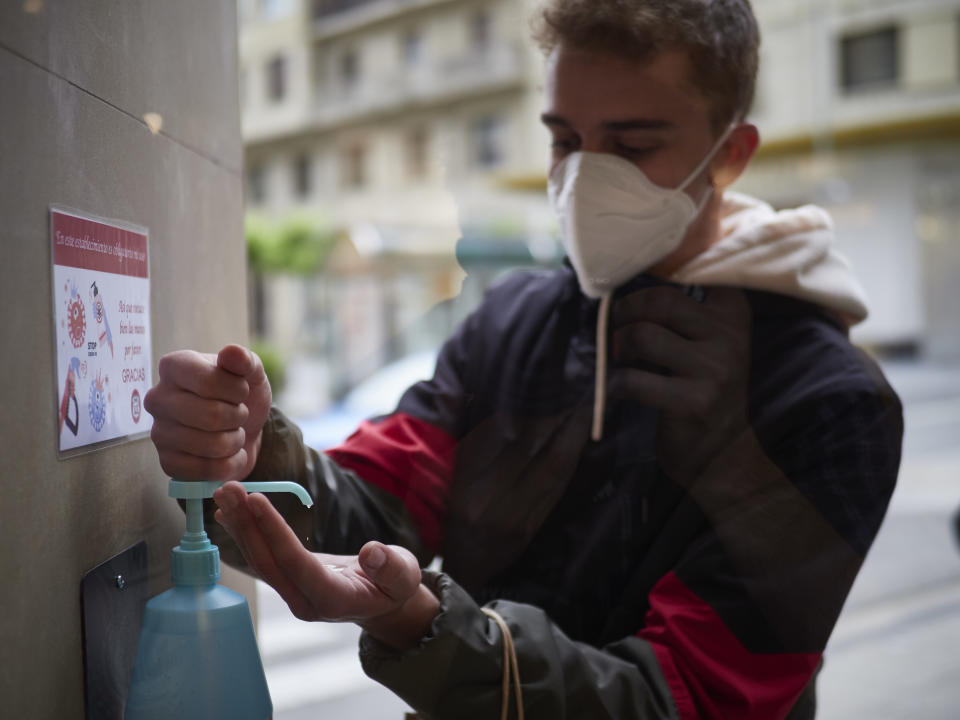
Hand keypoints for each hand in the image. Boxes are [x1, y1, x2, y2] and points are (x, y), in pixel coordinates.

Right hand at [143, 344, 270, 480]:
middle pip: (211, 416)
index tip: (242, 391)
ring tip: (234, 432)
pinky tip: (228, 454)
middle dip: (238, 417)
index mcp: (174, 366)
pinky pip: (207, 471)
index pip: (208, 381)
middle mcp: (158, 398)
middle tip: (239, 414)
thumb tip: (232, 353)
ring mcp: (158, 433)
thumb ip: (245, 361)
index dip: (237, 390)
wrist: (244, 428)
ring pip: (212, 445)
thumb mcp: (251, 373)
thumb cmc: (242, 394)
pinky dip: (229, 464)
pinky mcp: (167, 463)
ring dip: (236, 441)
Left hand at [213, 481, 437, 649]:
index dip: (275, 531)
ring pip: (260, 559)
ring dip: (241, 525)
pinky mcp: (287, 582)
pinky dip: (245, 533)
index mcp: (333, 599)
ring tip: (224, 493)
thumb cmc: (395, 585)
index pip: (296, 563)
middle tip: (229, 488)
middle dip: (247, 524)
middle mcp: (305, 601)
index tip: (256, 499)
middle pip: (269, 561)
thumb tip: (372, 552)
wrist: (382, 601)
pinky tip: (228, 513)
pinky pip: (262, 557)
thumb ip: (390, 567)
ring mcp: (293, 594)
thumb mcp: (403, 576)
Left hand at [611, 286, 751, 484]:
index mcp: (732, 311)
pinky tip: (621, 390)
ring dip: (619, 349)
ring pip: (643, 336)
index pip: (695, 268)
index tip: (635, 272)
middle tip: (617, 329)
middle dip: (625, 312)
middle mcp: (730, 335)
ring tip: (620, 361)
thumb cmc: (700, 388)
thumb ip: (680, 308)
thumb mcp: (703, 341)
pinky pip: (634, 380)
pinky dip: (616, 384)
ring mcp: (715, 369)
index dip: (657, 266)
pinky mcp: (695, 401)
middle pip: (659, 300)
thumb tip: (625, 276)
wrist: (722, 454)